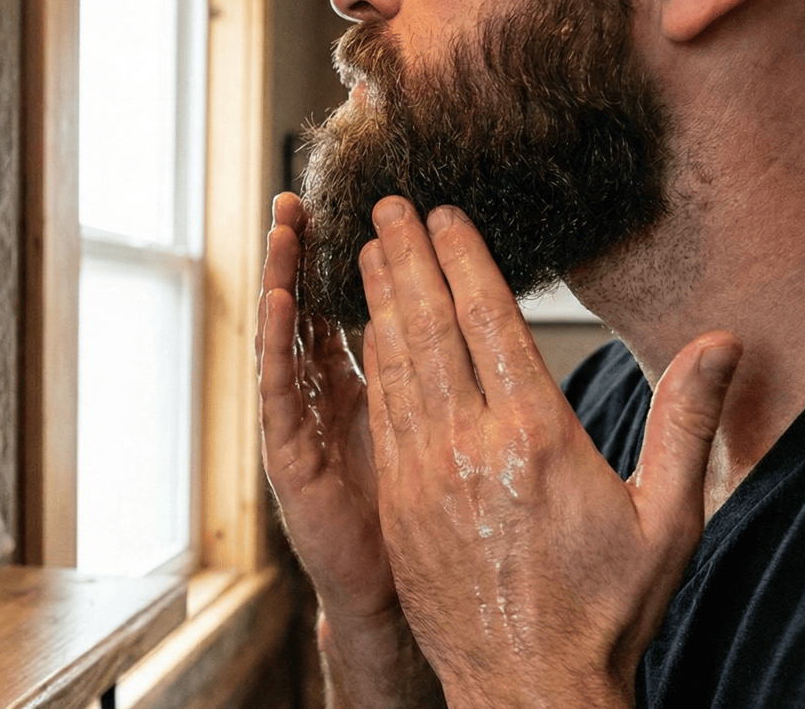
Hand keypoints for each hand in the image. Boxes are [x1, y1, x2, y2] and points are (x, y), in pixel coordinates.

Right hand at [258, 193, 440, 706]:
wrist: (416, 612)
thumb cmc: (457, 542)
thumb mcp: (479, 450)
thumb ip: (489, 386)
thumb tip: (525, 328)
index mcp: (393, 395)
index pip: (386, 309)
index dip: (384, 259)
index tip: (393, 208)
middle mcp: (346, 402)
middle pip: (331, 308)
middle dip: (324, 250)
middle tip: (318, 192)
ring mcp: (316, 429)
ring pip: (301, 337)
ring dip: (294, 276)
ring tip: (293, 220)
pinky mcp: (294, 462)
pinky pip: (284, 393)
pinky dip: (279, 345)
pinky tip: (283, 300)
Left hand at [358, 198, 740, 706]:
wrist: (527, 683)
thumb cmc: (604, 606)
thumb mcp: (667, 518)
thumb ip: (686, 421)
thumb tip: (722, 342)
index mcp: (535, 436)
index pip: (488, 320)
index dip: (462, 257)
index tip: (443, 211)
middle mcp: (468, 445)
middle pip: (428, 327)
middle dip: (406, 258)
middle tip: (385, 204)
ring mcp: (422, 474)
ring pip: (393, 365)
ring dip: (379, 301)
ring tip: (369, 250)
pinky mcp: (397, 503)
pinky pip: (381, 414)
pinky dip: (371, 362)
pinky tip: (366, 333)